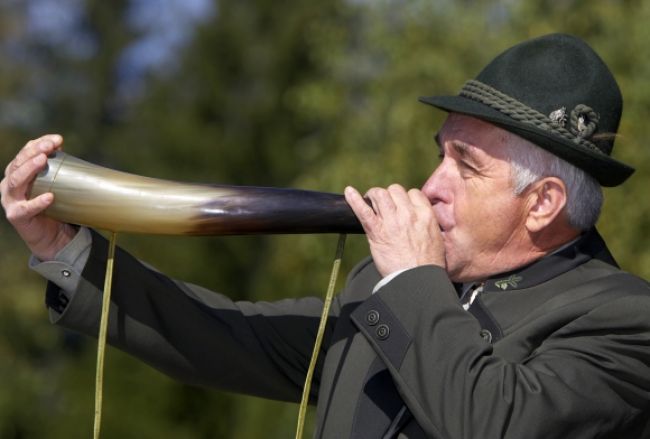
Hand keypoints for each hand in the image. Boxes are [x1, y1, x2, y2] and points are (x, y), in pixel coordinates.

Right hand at [1, 135, 76, 260]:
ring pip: (16, 182)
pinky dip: (37, 202)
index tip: (58, 139)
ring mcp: (10, 200)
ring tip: (42, 161)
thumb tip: (63, 147)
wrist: (52, 236)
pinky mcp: (16, 216)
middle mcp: (9, 184)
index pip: (25, 152)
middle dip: (33, 152)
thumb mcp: (55, 183)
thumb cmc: (54, 206)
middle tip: (49, 146)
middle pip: (18, 164)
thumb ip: (57, 167)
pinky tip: (50, 197)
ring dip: (29, 170)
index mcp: (17, 172)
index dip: (39, 143)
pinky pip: (25, 208)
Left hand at [345, 184, 444, 277]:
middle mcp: (408, 214)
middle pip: (395, 190)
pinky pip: (363, 211)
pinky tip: (348, 192)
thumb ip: (427, 224)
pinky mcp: (377, 232)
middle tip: (384, 205)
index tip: (402, 205)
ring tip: (371, 201)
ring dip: (374, 196)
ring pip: (380, 194)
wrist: (417, 279)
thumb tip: (420, 218)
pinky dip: (354, 200)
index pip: (413, 193)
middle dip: (390, 196)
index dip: (406, 198)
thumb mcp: (436, 238)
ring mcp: (392, 222)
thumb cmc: (428, 263)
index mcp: (425, 215)